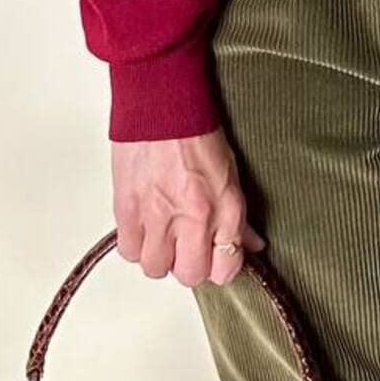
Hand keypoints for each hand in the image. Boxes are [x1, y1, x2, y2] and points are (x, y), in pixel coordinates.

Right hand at [111, 129, 265, 286]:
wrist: (160, 105)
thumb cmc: (195, 131)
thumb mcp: (230, 173)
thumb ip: (239, 217)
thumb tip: (252, 243)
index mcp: (225, 207)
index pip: (226, 267)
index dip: (220, 268)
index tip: (215, 259)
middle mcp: (194, 216)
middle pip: (190, 275)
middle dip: (189, 266)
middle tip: (187, 248)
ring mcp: (158, 215)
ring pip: (156, 268)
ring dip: (159, 257)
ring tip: (162, 236)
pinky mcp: (127, 209)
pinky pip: (129, 250)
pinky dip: (135, 244)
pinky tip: (143, 228)